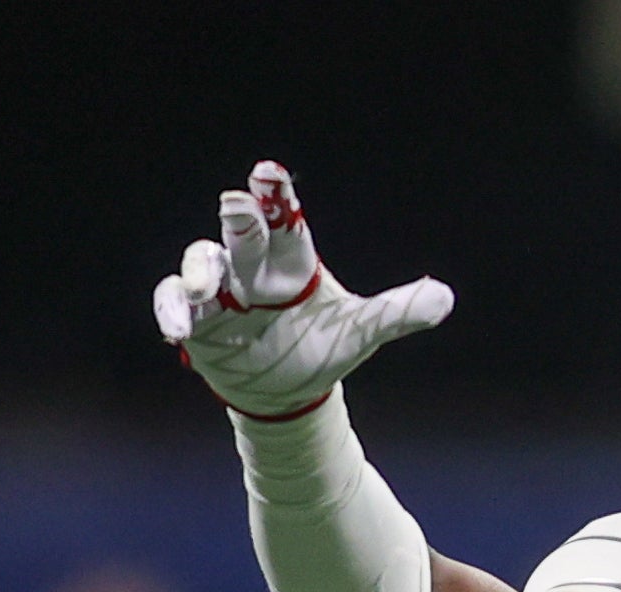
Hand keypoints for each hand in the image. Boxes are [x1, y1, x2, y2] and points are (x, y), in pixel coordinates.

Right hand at [151, 161, 452, 419]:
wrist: (290, 391)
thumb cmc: (323, 347)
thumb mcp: (362, 331)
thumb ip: (398, 312)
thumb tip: (446, 299)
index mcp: (293, 260)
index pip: (284, 219)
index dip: (275, 194)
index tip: (269, 172)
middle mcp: (254, 267)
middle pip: (242, 234)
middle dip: (240, 219)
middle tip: (238, 204)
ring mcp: (221, 291)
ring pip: (203, 262)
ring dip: (201, 269)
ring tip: (206, 287)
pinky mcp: (197, 319)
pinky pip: (174, 302)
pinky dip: (174, 310)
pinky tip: (179, 329)